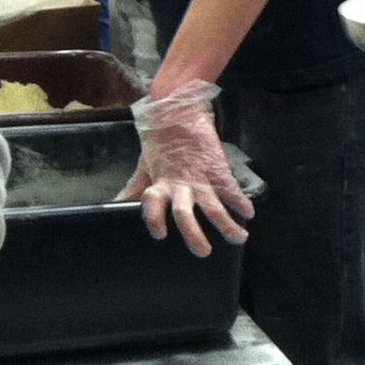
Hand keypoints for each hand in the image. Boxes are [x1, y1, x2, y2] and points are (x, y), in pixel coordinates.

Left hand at [117, 80, 253, 257]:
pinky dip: (241, 202)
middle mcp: (179, 185)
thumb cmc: (159, 141)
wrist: (178, 112)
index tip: (160, 236)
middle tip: (203, 252)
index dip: (154, 220)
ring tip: (238, 239)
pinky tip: (249, 213)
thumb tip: (116, 205)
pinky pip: (231, 189)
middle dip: (194, 235)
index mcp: (158, 184)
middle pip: (184, 214)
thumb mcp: (144, 165)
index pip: (151, 205)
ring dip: (226, 225)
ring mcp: (201, 178)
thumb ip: (135, 188)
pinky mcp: (218, 169)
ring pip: (213, 207)